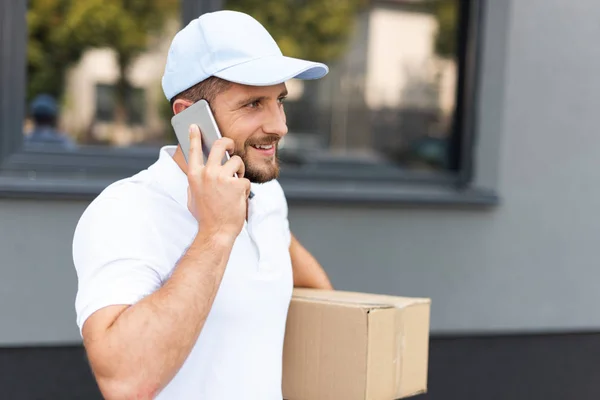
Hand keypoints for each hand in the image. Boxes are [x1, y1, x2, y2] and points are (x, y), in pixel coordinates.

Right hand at [186, 124, 250, 241]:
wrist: (216, 231)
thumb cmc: (205, 216)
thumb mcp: (194, 196)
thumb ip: (198, 180)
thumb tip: (202, 169)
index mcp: (194, 175)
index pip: (193, 150)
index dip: (194, 136)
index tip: (195, 126)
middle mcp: (207, 173)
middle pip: (219, 145)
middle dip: (228, 143)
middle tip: (231, 147)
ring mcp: (222, 177)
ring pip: (236, 161)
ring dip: (240, 171)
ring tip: (236, 183)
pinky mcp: (236, 184)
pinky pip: (244, 179)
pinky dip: (244, 188)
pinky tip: (238, 198)